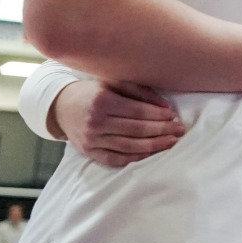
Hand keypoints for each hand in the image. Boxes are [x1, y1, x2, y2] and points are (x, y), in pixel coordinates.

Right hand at [50, 80, 184, 167]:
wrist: (61, 106)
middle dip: (162, 131)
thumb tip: (166, 107)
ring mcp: (91, 139)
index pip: (138, 112)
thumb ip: (141, 92)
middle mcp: (95, 122)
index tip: (174, 116)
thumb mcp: (114, 83)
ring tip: (171, 142)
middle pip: (136, 130)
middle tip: (180, 130)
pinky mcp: (89, 152)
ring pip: (128, 147)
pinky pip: (115, 159)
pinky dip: (135, 158)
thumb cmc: (94, 92)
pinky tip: (150, 153)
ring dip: (154, 146)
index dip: (158, 116)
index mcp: (102, 102)